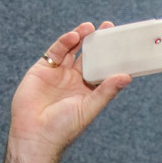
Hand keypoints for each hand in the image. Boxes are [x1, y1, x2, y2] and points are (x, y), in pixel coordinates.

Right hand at [8, 23, 131, 160]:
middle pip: (87, 57)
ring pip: (71, 51)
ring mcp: (58, 74)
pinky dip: (64, 43)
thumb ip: (106, 91)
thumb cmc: (64, 128)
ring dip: (80, 38)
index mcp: (87, 91)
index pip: (101, 69)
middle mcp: (74, 81)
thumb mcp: (89, 107)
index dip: (110, 57)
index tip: (120, 44)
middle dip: (96, 43)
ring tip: (90, 28)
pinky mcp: (42, 70)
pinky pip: (54, 52)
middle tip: (107, 28)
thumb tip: (126, 77)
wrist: (35, 134)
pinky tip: (73, 36)